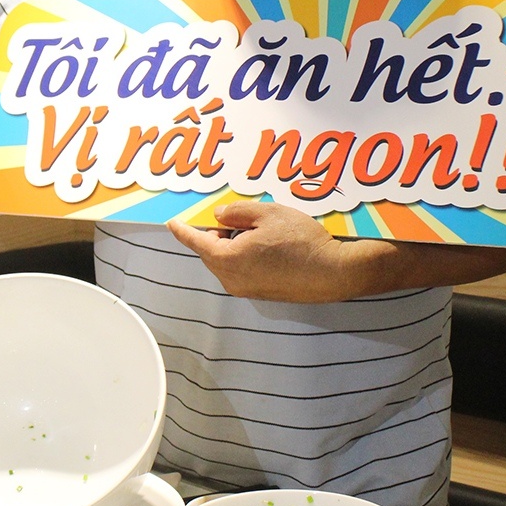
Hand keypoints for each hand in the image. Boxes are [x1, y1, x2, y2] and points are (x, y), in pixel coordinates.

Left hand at [167, 200, 360, 302]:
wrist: (334, 272)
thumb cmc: (301, 240)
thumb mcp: (267, 213)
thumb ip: (236, 212)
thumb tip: (219, 217)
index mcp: (227, 258)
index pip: (196, 241)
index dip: (182, 230)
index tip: (171, 223)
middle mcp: (231, 279)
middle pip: (211, 252)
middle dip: (216, 234)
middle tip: (235, 218)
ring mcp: (246, 290)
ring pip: (225, 262)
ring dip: (231, 245)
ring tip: (256, 231)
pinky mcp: (260, 294)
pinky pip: (240, 271)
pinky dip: (242, 256)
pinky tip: (266, 246)